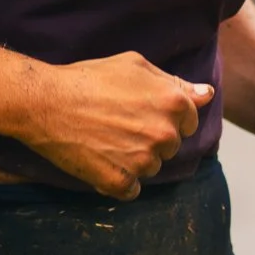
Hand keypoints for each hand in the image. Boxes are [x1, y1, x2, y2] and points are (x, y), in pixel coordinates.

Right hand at [28, 52, 214, 199]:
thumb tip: (207, 94)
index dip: (164, 115)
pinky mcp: (120, 183)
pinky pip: (131, 189)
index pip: (189, 121)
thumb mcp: (135, 65)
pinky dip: (118, 179)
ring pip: (152, 168)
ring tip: (106, 139)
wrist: (46, 102)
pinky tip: (101, 159)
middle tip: (119, 123)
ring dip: (135, 160)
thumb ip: (175, 82)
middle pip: (170, 146)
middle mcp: (165, 135)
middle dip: (151, 137)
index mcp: (174, 103)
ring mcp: (144, 162)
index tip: (140, 111)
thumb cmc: (89, 78)